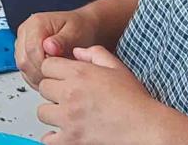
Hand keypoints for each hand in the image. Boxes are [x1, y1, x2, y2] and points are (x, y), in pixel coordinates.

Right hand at [16, 9, 94, 87]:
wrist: (82, 25)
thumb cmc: (79, 27)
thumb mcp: (75, 32)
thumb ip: (62, 40)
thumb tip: (48, 47)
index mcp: (36, 23)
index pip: (31, 49)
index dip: (43, 65)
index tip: (58, 71)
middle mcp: (26, 31)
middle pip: (23, 60)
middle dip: (40, 73)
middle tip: (58, 77)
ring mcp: (23, 41)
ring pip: (22, 67)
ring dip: (37, 76)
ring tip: (56, 77)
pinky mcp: (24, 51)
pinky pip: (24, 70)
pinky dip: (35, 77)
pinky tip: (49, 77)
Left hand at [37, 47, 160, 143]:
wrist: (146, 128)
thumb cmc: (135, 100)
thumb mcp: (117, 67)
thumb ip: (95, 54)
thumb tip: (77, 52)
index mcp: (80, 73)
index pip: (47, 66)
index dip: (54, 71)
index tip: (62, 78)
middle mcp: (71, 93)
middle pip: (43, 87)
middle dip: (54, 90)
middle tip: (67, 96)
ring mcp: (69, 118)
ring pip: (42, 112)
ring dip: (53, 112)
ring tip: (67, 114)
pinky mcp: (71, 140)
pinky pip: (48, 138)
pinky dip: (53, 136)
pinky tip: (64, 131)